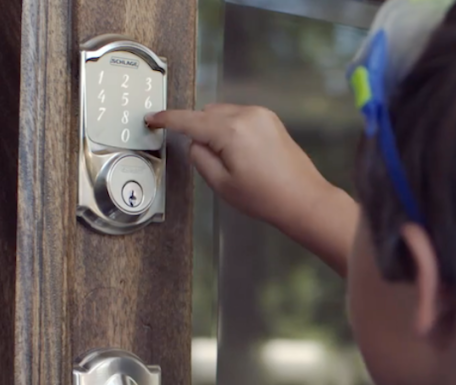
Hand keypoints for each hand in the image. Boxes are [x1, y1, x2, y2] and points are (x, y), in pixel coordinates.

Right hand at [146, 104, 359, 275]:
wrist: (303, 199)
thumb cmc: (265, 197)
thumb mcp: (221, 184)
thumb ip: (200, 158)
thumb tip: (194, 142)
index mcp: (231, 131)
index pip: (189, 120)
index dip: (167, 119)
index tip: (153, 118)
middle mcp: (247, 115)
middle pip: (206, 114)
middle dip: (198, 130)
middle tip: (208, 161)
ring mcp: (261, 115)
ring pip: (223, 113)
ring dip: (216, 129)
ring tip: (231, 163)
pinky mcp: (271, 120)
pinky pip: (240, 117)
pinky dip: (232, 129)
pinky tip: (243, 155)